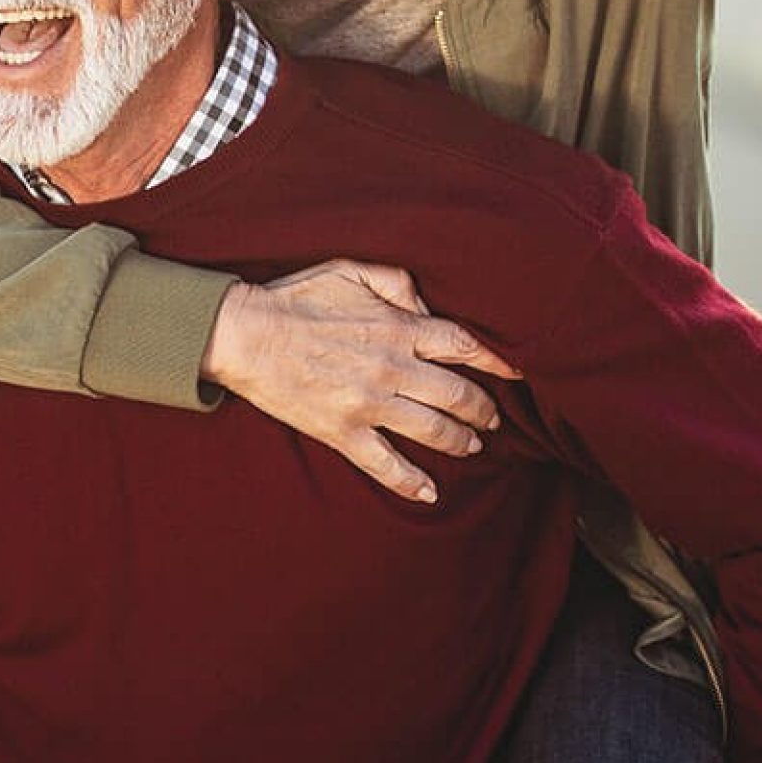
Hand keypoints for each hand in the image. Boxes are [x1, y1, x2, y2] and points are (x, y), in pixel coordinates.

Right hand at [201, 260, 516, 502]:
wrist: (245, 335)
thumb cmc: (296, 298)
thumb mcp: (351, 270)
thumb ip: (398, 283)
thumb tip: (427, 306)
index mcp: (398, 328)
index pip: (464, 345)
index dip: (497, 361)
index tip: (516, 372)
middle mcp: (392, 368)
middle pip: (457, 394)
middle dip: (483, 408)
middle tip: (492, 417)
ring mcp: (369, 404)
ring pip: (433, 430)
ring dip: (460, 440)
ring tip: (471, 445)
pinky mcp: (343, 432)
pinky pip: (386, 464)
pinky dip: (411, 482)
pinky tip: (429, 492)